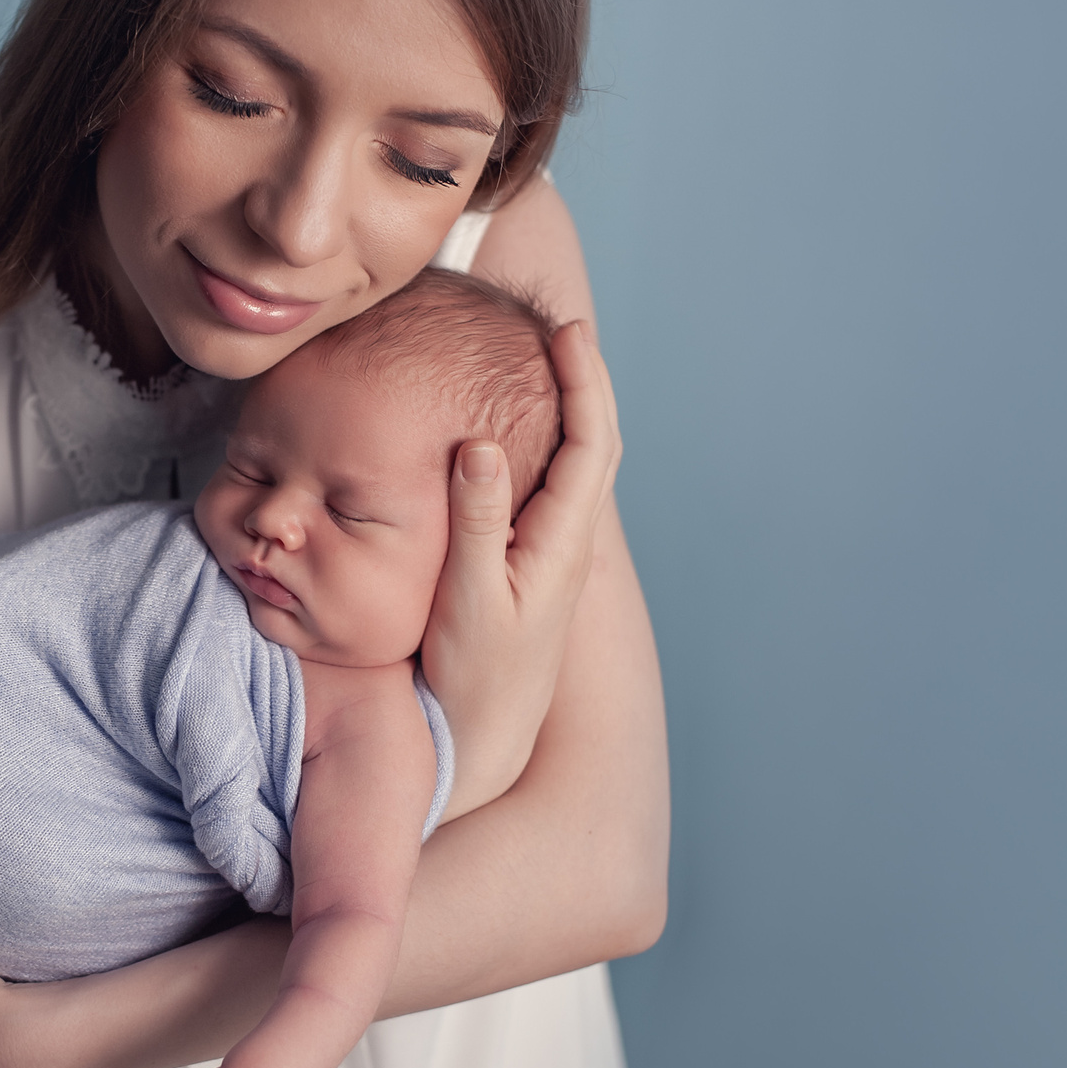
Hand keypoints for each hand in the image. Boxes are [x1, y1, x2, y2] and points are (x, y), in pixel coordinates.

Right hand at [417, 320, 621, 780]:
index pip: (591, 445)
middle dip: (587, 383)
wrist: (484, 736)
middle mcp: (570, 544)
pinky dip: (550, 444)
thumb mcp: (468, 599)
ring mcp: (556, 555)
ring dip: (574, 410)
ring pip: (580, 465)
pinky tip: (523, 432)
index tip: (569, 333)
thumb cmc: (473, 676)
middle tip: (566, 332)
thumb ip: (475, 522)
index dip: (585, 383)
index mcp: (563, 544)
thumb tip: (479, 444)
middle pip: (597, 445)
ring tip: (554, 364)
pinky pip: (554, 487)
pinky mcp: (534, 564)